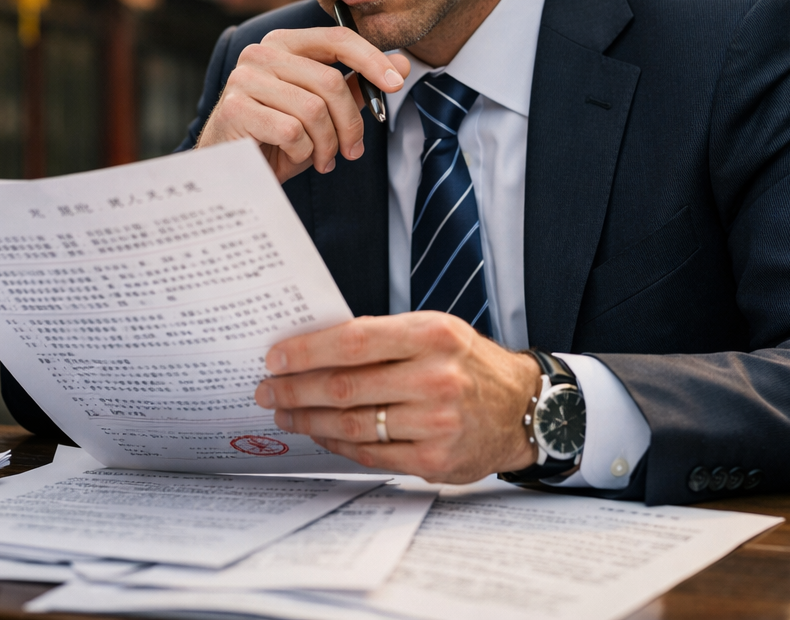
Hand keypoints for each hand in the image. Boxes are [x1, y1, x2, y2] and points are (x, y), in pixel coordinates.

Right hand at [197, 27, 408, 182]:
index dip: (372, 60)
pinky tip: (292, 158)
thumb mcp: (322, 111)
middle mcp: (261, 53)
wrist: (232, 170)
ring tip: (321, 159)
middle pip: (331, 82)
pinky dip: (302, 152)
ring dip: (326, 144)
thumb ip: (357, 85)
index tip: (396, 85)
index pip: (337, 38)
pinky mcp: (235, 109)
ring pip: (314, 110)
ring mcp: (244, 79)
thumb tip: (401, 65)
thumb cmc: (277, 138)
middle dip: (350, 124)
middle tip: (352, 151)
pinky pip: (292, 132)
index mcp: (284, 44)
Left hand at [254, 313, 540, 482]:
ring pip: (352, 423)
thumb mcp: (433, 330)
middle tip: (267, 390)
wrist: (522, 407)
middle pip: (345, 386)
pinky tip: (319, 433)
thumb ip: (381, 337)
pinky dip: (337, 443)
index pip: (352, 341)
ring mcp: (436, 422)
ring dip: (308, 419)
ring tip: (284, 413)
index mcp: (431, 334)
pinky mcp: (435, 461)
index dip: (306, 351)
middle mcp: (435, 377)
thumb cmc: (466, 362)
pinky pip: (370, 453)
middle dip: (295, 389)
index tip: (275, 357)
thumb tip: (314, 347)